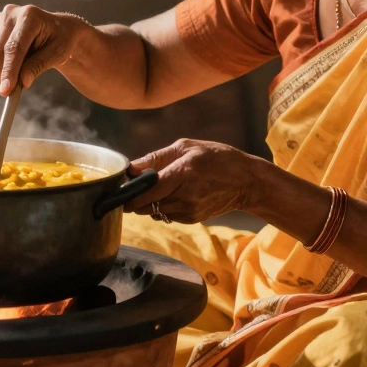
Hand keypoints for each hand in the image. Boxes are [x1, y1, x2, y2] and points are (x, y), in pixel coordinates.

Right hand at [0, 5, 85, 95]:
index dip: (9, 70)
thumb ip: (38, 66)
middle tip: (13, 91)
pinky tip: (14, 64)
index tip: (6, 91)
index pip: (14, 47)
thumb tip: (23, 82)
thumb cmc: (60, 40)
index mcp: (30, 16)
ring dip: (2, 71)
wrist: (57, 29)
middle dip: (4, 74)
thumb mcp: (57, 53)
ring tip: (21, 73)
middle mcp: (11, 13)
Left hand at [126, 139, 260, 223]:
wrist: (247, 182)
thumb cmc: (217, 158)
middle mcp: (184, 197)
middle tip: (136, 184)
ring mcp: (189, 211)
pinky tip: (175, 193)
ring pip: (152, 212)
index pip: (144, 192)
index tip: (120, 186)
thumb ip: (156, 158)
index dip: (128, 192)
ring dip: (148, 202)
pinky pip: (166, 215)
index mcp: (182, 174)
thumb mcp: (186, 147)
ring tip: (161, 185)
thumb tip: (130, 168)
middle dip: (135, 197)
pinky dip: (163, 205)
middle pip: (144, 205)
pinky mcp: (192, 219)